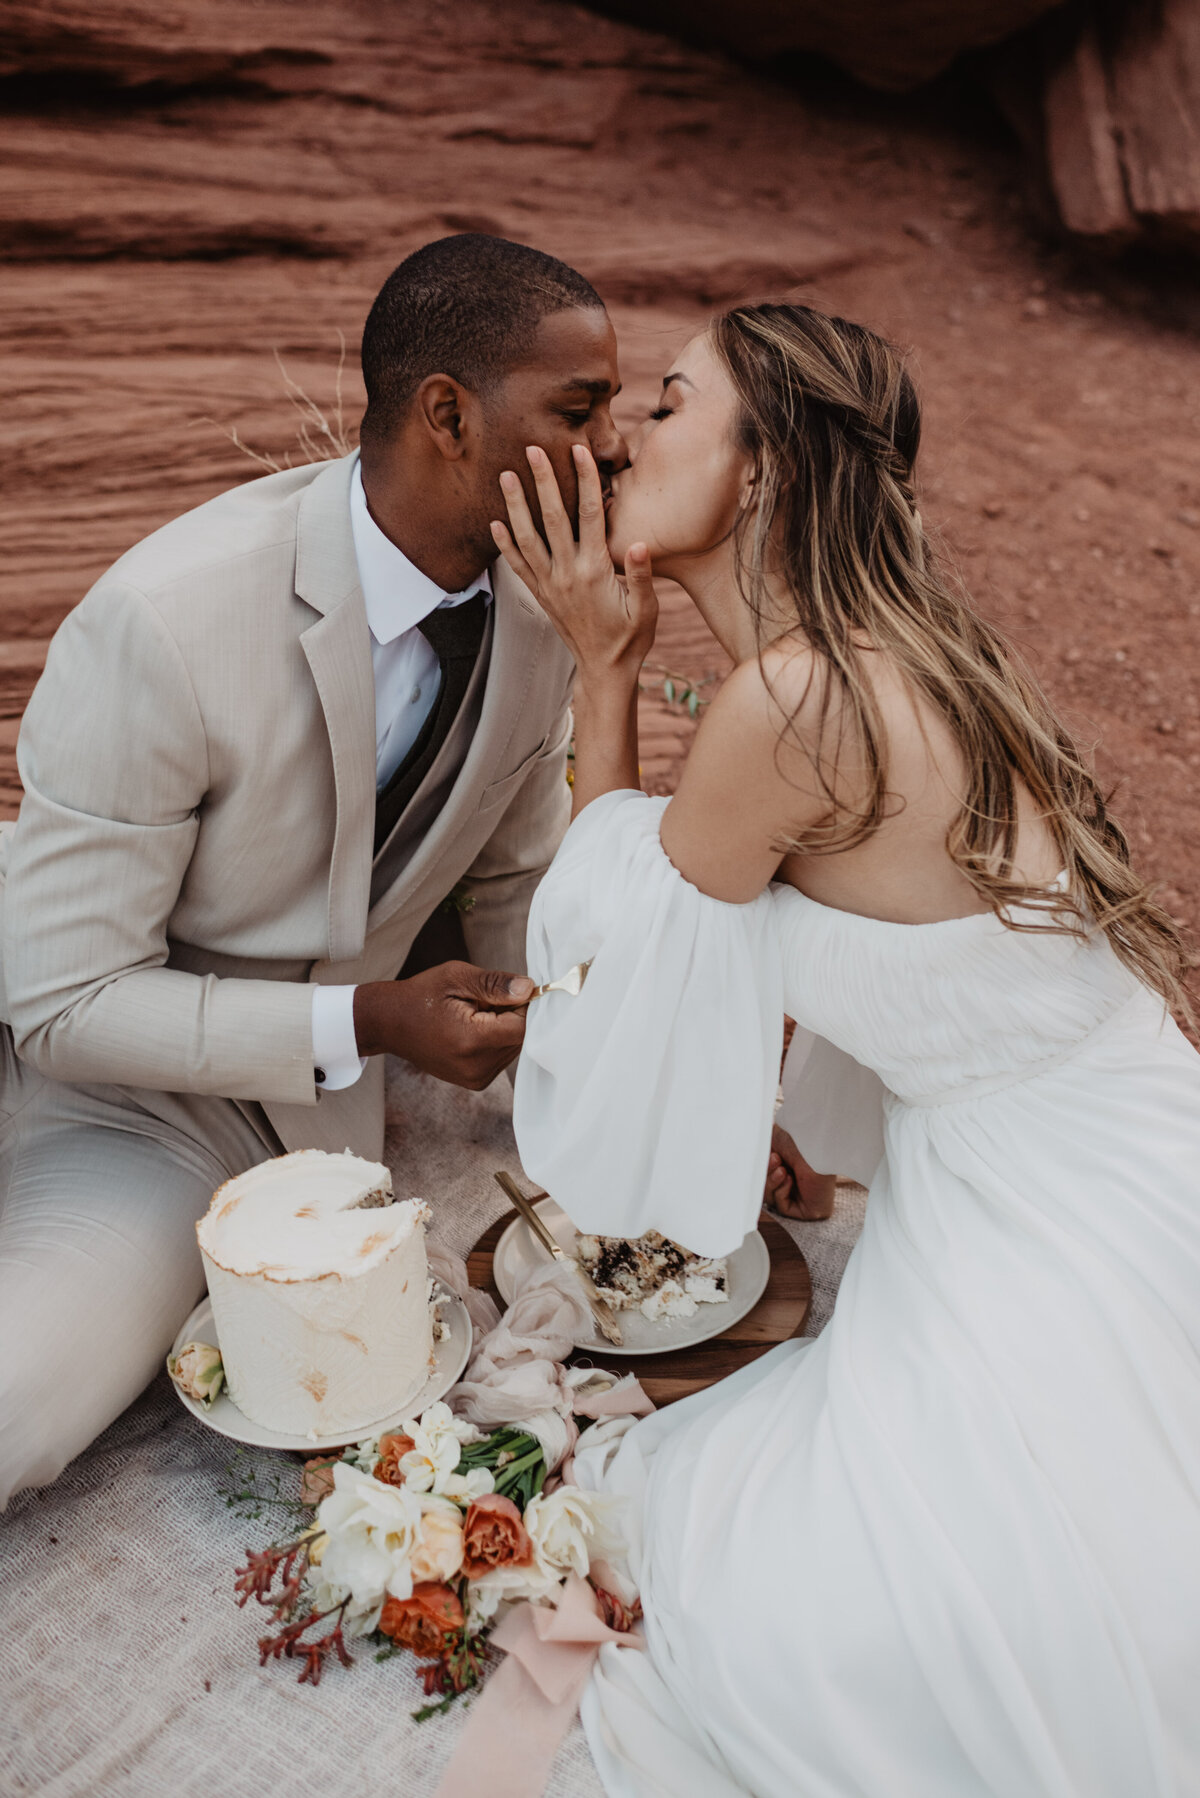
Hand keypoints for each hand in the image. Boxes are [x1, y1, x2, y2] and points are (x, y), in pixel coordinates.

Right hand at [353, 962, 534, 1090]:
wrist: (390, 1023)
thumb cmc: (422, 995)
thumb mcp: (457, 977)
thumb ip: (495, 984)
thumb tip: (528, 988)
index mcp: (471, 1040)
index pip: (522, 1026)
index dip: (522, 1005)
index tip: (507, 990)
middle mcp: (476, 1067)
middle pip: (520, 1038)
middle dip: (511, 1015)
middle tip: (483, 1001)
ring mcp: (476, 1079)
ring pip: (514, 1048)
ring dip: (504, 1028)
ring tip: (474, 1016)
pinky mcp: (476, 1082)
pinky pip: (502, 1058)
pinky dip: (496, 1041)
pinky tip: (472, 1030)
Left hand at [491, 442, 657, 683]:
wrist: (605, 671)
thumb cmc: (631, 639)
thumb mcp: (646, 610)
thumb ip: (642, 576)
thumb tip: (642, 543)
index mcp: (596, 571)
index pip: (590, 515)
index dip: (585, 480)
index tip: (578, 450)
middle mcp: (568, 574)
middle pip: (553, 518)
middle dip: (544, 481)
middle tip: (532, 449)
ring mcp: (550, 585)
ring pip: (528, 538)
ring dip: (516, 506)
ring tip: (506, 475)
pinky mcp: (541, 596)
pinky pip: (518, 567)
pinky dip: (504, 545)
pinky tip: (494, 524)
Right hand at [763, 1124, 835, 1220]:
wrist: (816, 1146)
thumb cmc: (797, 1139)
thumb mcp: (770, 1140)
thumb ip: (757, 1148)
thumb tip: (742, 1152)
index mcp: (787, 1165)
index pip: (764, 1178)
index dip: (758, 1172)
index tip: (757, 1159)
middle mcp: (795, 1181)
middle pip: (765, 1189)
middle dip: (766, 1175)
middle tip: (774, 1159)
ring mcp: (802, 1197)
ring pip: (771, 1199)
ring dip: (772, 1182)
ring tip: (782, 1169)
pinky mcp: (808, 1210)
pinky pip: (782, 1208)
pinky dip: (781, 1193)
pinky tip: (790, 1179)